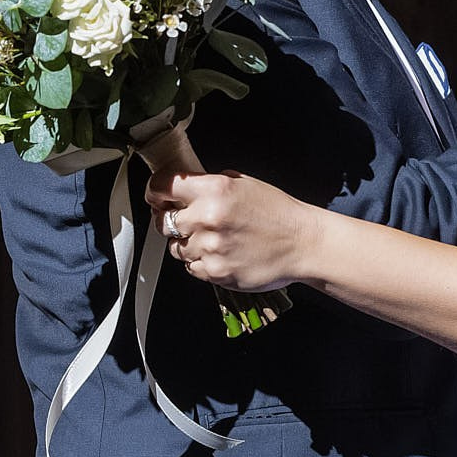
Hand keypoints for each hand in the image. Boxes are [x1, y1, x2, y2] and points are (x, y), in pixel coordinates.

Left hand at [145, 169, 317, 291]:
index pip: (163, 186)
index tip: (156, 196)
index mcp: (214, 190)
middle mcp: (208, 218)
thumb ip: (208, 185)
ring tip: (215, 240)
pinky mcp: (215, 272)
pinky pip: (191, 268)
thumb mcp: (242, 183)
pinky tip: (222, 254)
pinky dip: (201, 262)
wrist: (302, 243)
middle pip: (163, 222)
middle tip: (189, 222)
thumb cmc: (276, 213)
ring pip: (176, 248)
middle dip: (172, 221)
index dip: (155, 191)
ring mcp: (210, 248)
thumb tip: (179, 190)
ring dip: (188, 244)